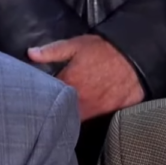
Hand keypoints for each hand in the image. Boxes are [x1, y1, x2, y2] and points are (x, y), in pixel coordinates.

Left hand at [28, 35, 144, 120]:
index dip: (41, 96)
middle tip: (48, 106)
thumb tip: (30, 54)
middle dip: (55, 110)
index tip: (35, 95)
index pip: (47, 96)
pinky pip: (96, 119)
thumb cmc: (103, 49)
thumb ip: (51, 52)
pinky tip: (85, 112)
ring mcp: (97, 109)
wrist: (136, 56)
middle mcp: (82, 100)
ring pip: (78, 118)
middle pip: (62, 112)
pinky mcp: (111, 112)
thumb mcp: (75, 45)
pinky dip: (89, 116)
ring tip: (63, 111)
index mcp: (69, 84)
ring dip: (70, 116)